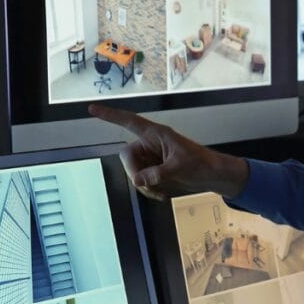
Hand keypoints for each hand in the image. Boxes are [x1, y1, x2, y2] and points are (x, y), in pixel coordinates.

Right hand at [88, 104, 248, 200]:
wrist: (212, 176)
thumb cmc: (200, 164)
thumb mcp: (179, 167)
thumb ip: (158, 173)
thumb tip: (138, 180)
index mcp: (156, 134)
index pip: (129, 121)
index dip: (110, 116)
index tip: (91, 110)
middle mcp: (150, 144)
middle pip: (127, 157)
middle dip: (135, 173)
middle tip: (149, 185)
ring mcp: (150, 158)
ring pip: (133, 172)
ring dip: (144, 186)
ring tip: (161, 192)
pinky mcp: (153, 171)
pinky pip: (141, 181)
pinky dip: (149, 190)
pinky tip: (162, 194)